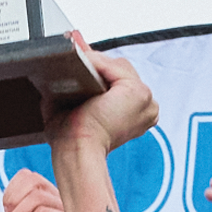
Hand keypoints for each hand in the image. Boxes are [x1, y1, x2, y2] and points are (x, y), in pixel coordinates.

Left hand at [44, 31, 158, 154]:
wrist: (77, 149)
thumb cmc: (75, 138)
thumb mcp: (77, 108)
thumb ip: (76, 87)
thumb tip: (64, 67)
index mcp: (137, 113)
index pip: (120, 80)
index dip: (99, 73)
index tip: (81, 66)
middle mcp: (147, 106)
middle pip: (120, 70)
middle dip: (97, 68)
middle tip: (75, 64)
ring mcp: (146, 98)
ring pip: (117, 66)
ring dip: (95, 65)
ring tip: (77, 69)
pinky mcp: (137, 91)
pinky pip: (112, 65)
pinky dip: (95, 63)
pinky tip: (82, 66)